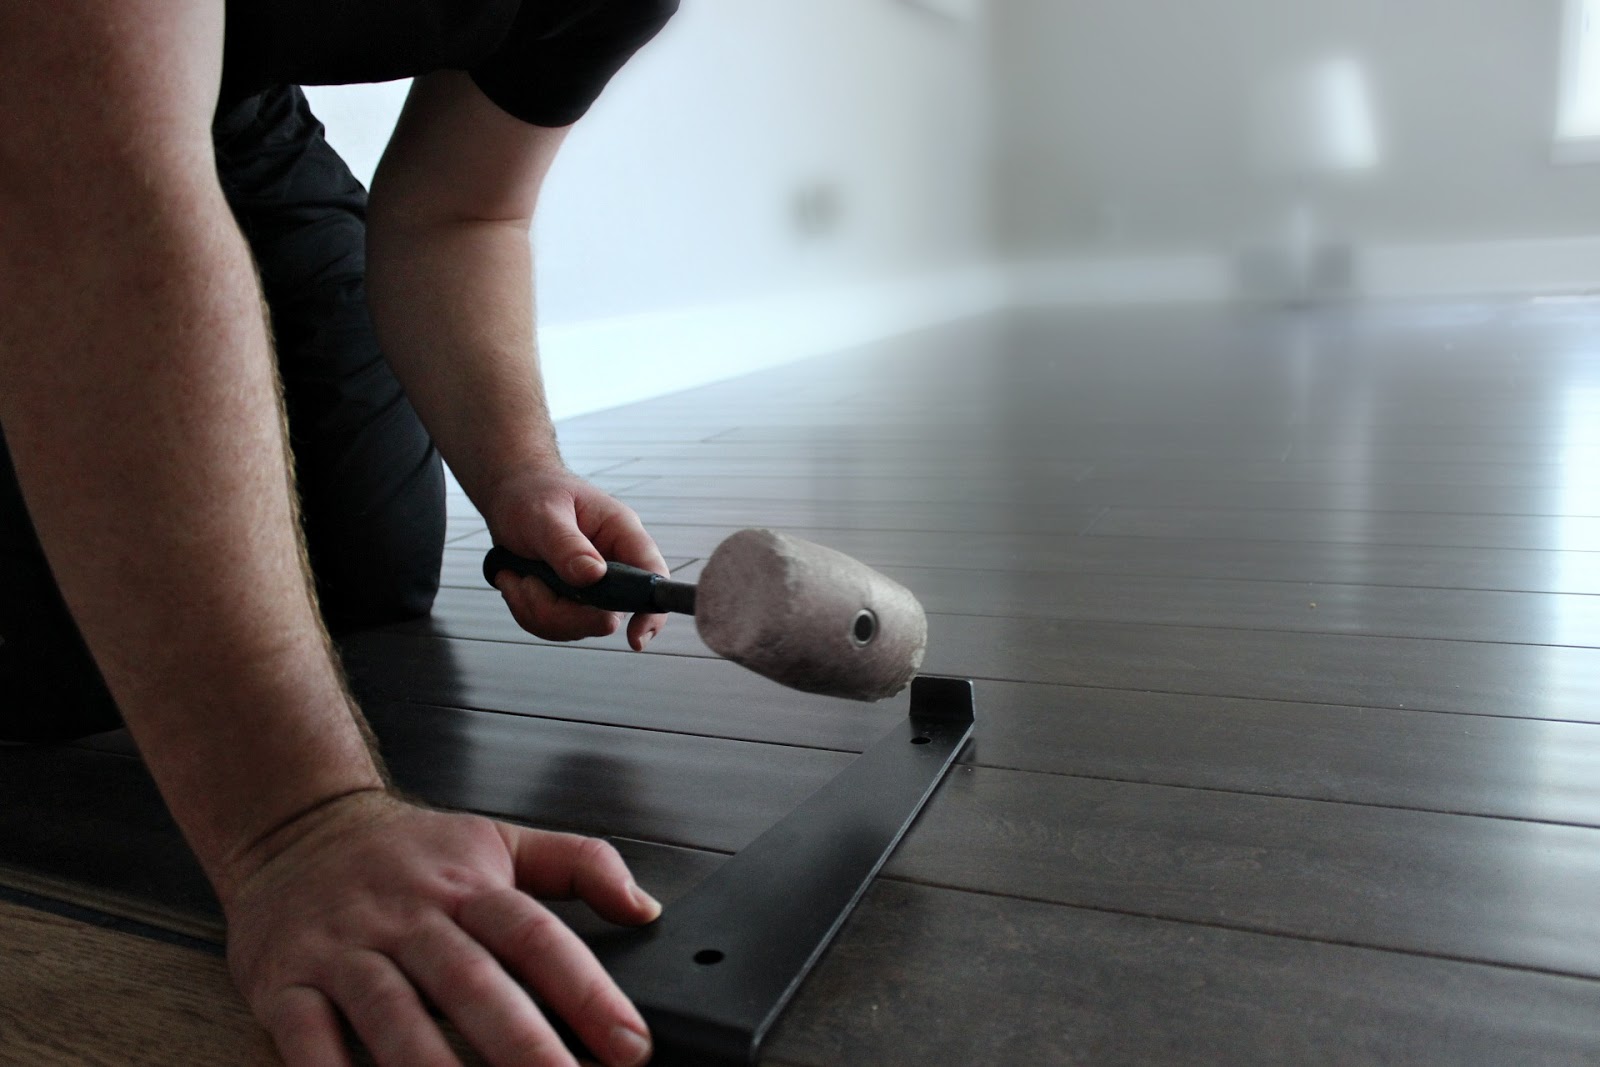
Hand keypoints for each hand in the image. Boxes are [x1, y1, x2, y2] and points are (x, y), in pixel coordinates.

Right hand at [223, 791, 661, 1066]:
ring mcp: (346, 950)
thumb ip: (580, 865)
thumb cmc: (407, 851)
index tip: (630, 1044)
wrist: (295, 824)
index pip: (536, 937)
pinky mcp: (286, 982)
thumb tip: (645, 908)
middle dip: (523, 1045)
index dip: (586, 991)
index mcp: (468, 887)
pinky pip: (307, 1036)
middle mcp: (410, 918)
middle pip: (472, 984)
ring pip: (393, 1015)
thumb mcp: (499, 839)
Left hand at [486, 467, 670, 650]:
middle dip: (561, 611)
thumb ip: (568, 545)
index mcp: (621, 534)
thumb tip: (595, 577)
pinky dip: (527, 610)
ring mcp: (593, 587)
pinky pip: (554, 627)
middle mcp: (614, 564)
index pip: (651, 577)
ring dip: (537, 609)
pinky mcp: (571, 601)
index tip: (634, 640)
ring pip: (576, 626)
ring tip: (518, 575)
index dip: (650, 612)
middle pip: (608, 614)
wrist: (509, 494)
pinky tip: (516, 581)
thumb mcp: (544, 514)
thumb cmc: (532, 493)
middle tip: (527, 583)